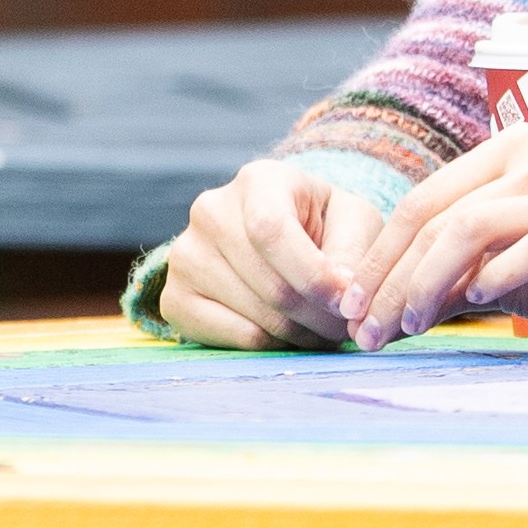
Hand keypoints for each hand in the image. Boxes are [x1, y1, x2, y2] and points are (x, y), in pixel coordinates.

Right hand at [152, 157, 387, 350]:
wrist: (277, 239)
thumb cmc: (323, 226)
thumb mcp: (353, 221)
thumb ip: (354, 252)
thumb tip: (342, 295)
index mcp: (257, 181)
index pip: (270, 231)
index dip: (313, 276)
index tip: (347, 303)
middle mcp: (210, 212)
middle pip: (268, 283)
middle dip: (318, 316)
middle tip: (345, 328)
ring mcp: (185, 255)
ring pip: (253, 315)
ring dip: (300, 335)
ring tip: (322, 330)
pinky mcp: (174, 297)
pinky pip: (230, 338)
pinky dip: (269, 346)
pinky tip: (289, 335)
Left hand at [337, 127, 527, 350]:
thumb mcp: (500, 265)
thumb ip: (446, 275)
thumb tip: (375, 311)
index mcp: (509, 150)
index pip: (423, 201)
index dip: (380, 255)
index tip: (353, 306)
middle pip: (439, 217)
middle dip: (393, 278)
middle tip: (368, 330)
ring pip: (473, 229)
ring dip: (429, 283)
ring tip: (411, 326)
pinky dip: (494, 278)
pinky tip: (475, 305)